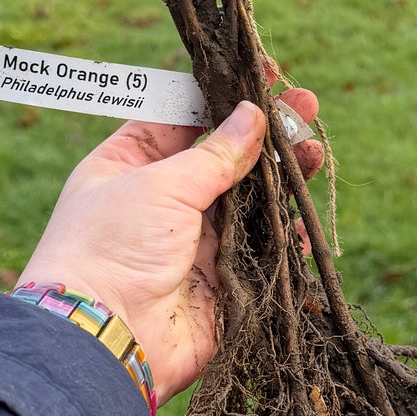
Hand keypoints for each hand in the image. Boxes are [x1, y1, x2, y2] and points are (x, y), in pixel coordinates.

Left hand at [19, 89, 322, 406]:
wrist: (102, 340)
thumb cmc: (109, 249)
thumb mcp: (160, 184)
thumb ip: (215, 155)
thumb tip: (252, 117)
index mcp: (130, 164)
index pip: (183, 116)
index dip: (224, 95)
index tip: (263, 75)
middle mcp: (162, 200)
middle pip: (224, 156)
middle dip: (266, 133)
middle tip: (307, 107)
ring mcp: (194, 242)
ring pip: (250, 201)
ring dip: (283, 178)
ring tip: (314, 151)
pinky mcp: (222, 284)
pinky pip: (262, 251)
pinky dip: (286, 236)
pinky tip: (303, 217)